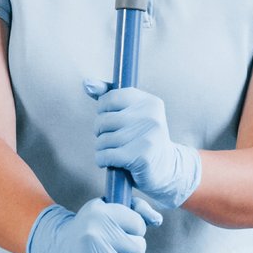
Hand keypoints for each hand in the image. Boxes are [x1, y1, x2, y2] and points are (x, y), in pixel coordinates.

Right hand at [25, 193, 162, 252]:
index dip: (135, 232)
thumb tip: (157, 220)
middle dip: (134, 252)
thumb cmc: (91, 227)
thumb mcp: (109, 208)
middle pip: (138, 247)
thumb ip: (137, 208)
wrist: (59, 246)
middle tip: (120, 251)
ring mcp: (91, 252)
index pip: (139, 225)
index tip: (123, 234)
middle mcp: (95, 229)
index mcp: (102, 210)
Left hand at [85, 82, 201, 207]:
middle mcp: (150, 116)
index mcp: (149, 102)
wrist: (166, 169)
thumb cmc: (142, 139)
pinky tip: (110, 162)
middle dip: (100, 132)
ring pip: (103, 140)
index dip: (103, 110)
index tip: (111, 119)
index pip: (110, 97)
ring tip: (114, 152)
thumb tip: (86, 83)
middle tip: (113, 139)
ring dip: (101, 148)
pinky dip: (102, 160)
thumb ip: (109, 97)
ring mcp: (147, 137)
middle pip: (103, 120)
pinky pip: (106, 156)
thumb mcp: (131, 114)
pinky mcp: (141, 157)